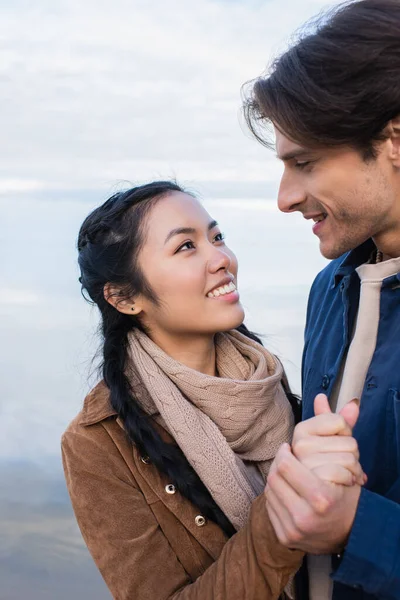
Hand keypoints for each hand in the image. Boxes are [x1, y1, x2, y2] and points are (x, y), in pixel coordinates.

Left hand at [265, 394, 362, 552]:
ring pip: (269, 490)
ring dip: (275, 476)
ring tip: (287, 471)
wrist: (347, 533)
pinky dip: (275, 494)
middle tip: (288, 457)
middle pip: (274, 477)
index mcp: (322, 497)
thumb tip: (321, 397)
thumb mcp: (343, 460)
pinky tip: (287, 489)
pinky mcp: (285, 537)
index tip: (292, 448)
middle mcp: (306, 516)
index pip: (285, 465)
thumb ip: (334, 428)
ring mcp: (294, 529)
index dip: (285, 453)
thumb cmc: (345, 491)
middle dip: (279, 463)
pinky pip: (269, 507)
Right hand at [291, 394, 365, 485]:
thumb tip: (353, 403)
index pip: (338, 421)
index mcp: (299, 434)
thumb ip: (338, 423)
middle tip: (343, 467)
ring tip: (344, 477)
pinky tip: (342, 486)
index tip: (336, 446)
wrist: (317, 512)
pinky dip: (348, 480)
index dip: (345, 433)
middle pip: (348, 442)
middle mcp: (295, 448)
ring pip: (348, 458)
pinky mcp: (313, 490)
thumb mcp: (329, 447)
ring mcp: (302, 468)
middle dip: (352, 456)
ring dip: (353, 470)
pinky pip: (342, 472)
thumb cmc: (324, 478)